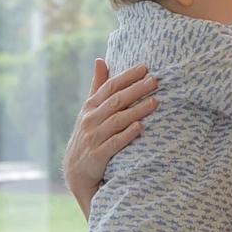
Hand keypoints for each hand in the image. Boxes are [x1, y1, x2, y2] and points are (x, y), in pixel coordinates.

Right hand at [63, 59, 158, 199]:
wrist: (76, 171)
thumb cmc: (89, 134)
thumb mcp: (89, 110)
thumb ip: (97, 86)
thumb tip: (100, 60)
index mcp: (90, 106)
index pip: (110, 87)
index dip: (127, 77)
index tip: (144, 68)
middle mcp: (91, 119)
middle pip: (116, 101)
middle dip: (136, 90)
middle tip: (154, 81)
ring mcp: (94, 137)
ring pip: (117, 120)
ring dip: (137, 110)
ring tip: (155, 102)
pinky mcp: (98, 155)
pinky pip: (114, 143)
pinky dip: (127, 135)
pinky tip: (140, 127)